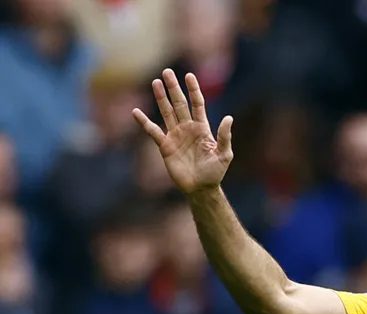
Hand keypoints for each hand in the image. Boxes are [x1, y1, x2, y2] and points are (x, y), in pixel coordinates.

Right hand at [132, 69, 233, 193]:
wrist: (201, 188)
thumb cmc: (215, 172)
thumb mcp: (224, 154)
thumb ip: (224, 136)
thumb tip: (229, 118)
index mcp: (202, 128)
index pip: (197, 104)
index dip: (193, 90)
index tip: (189, 75)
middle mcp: (188, 128)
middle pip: (179, 104)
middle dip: (173, 88)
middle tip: (167, 72)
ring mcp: (175, 136)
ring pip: (166, 112)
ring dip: (160, 98)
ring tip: (155, 82)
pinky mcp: (165, 146)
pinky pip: (153, 131)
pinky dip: (144, 122)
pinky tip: (136, 112)